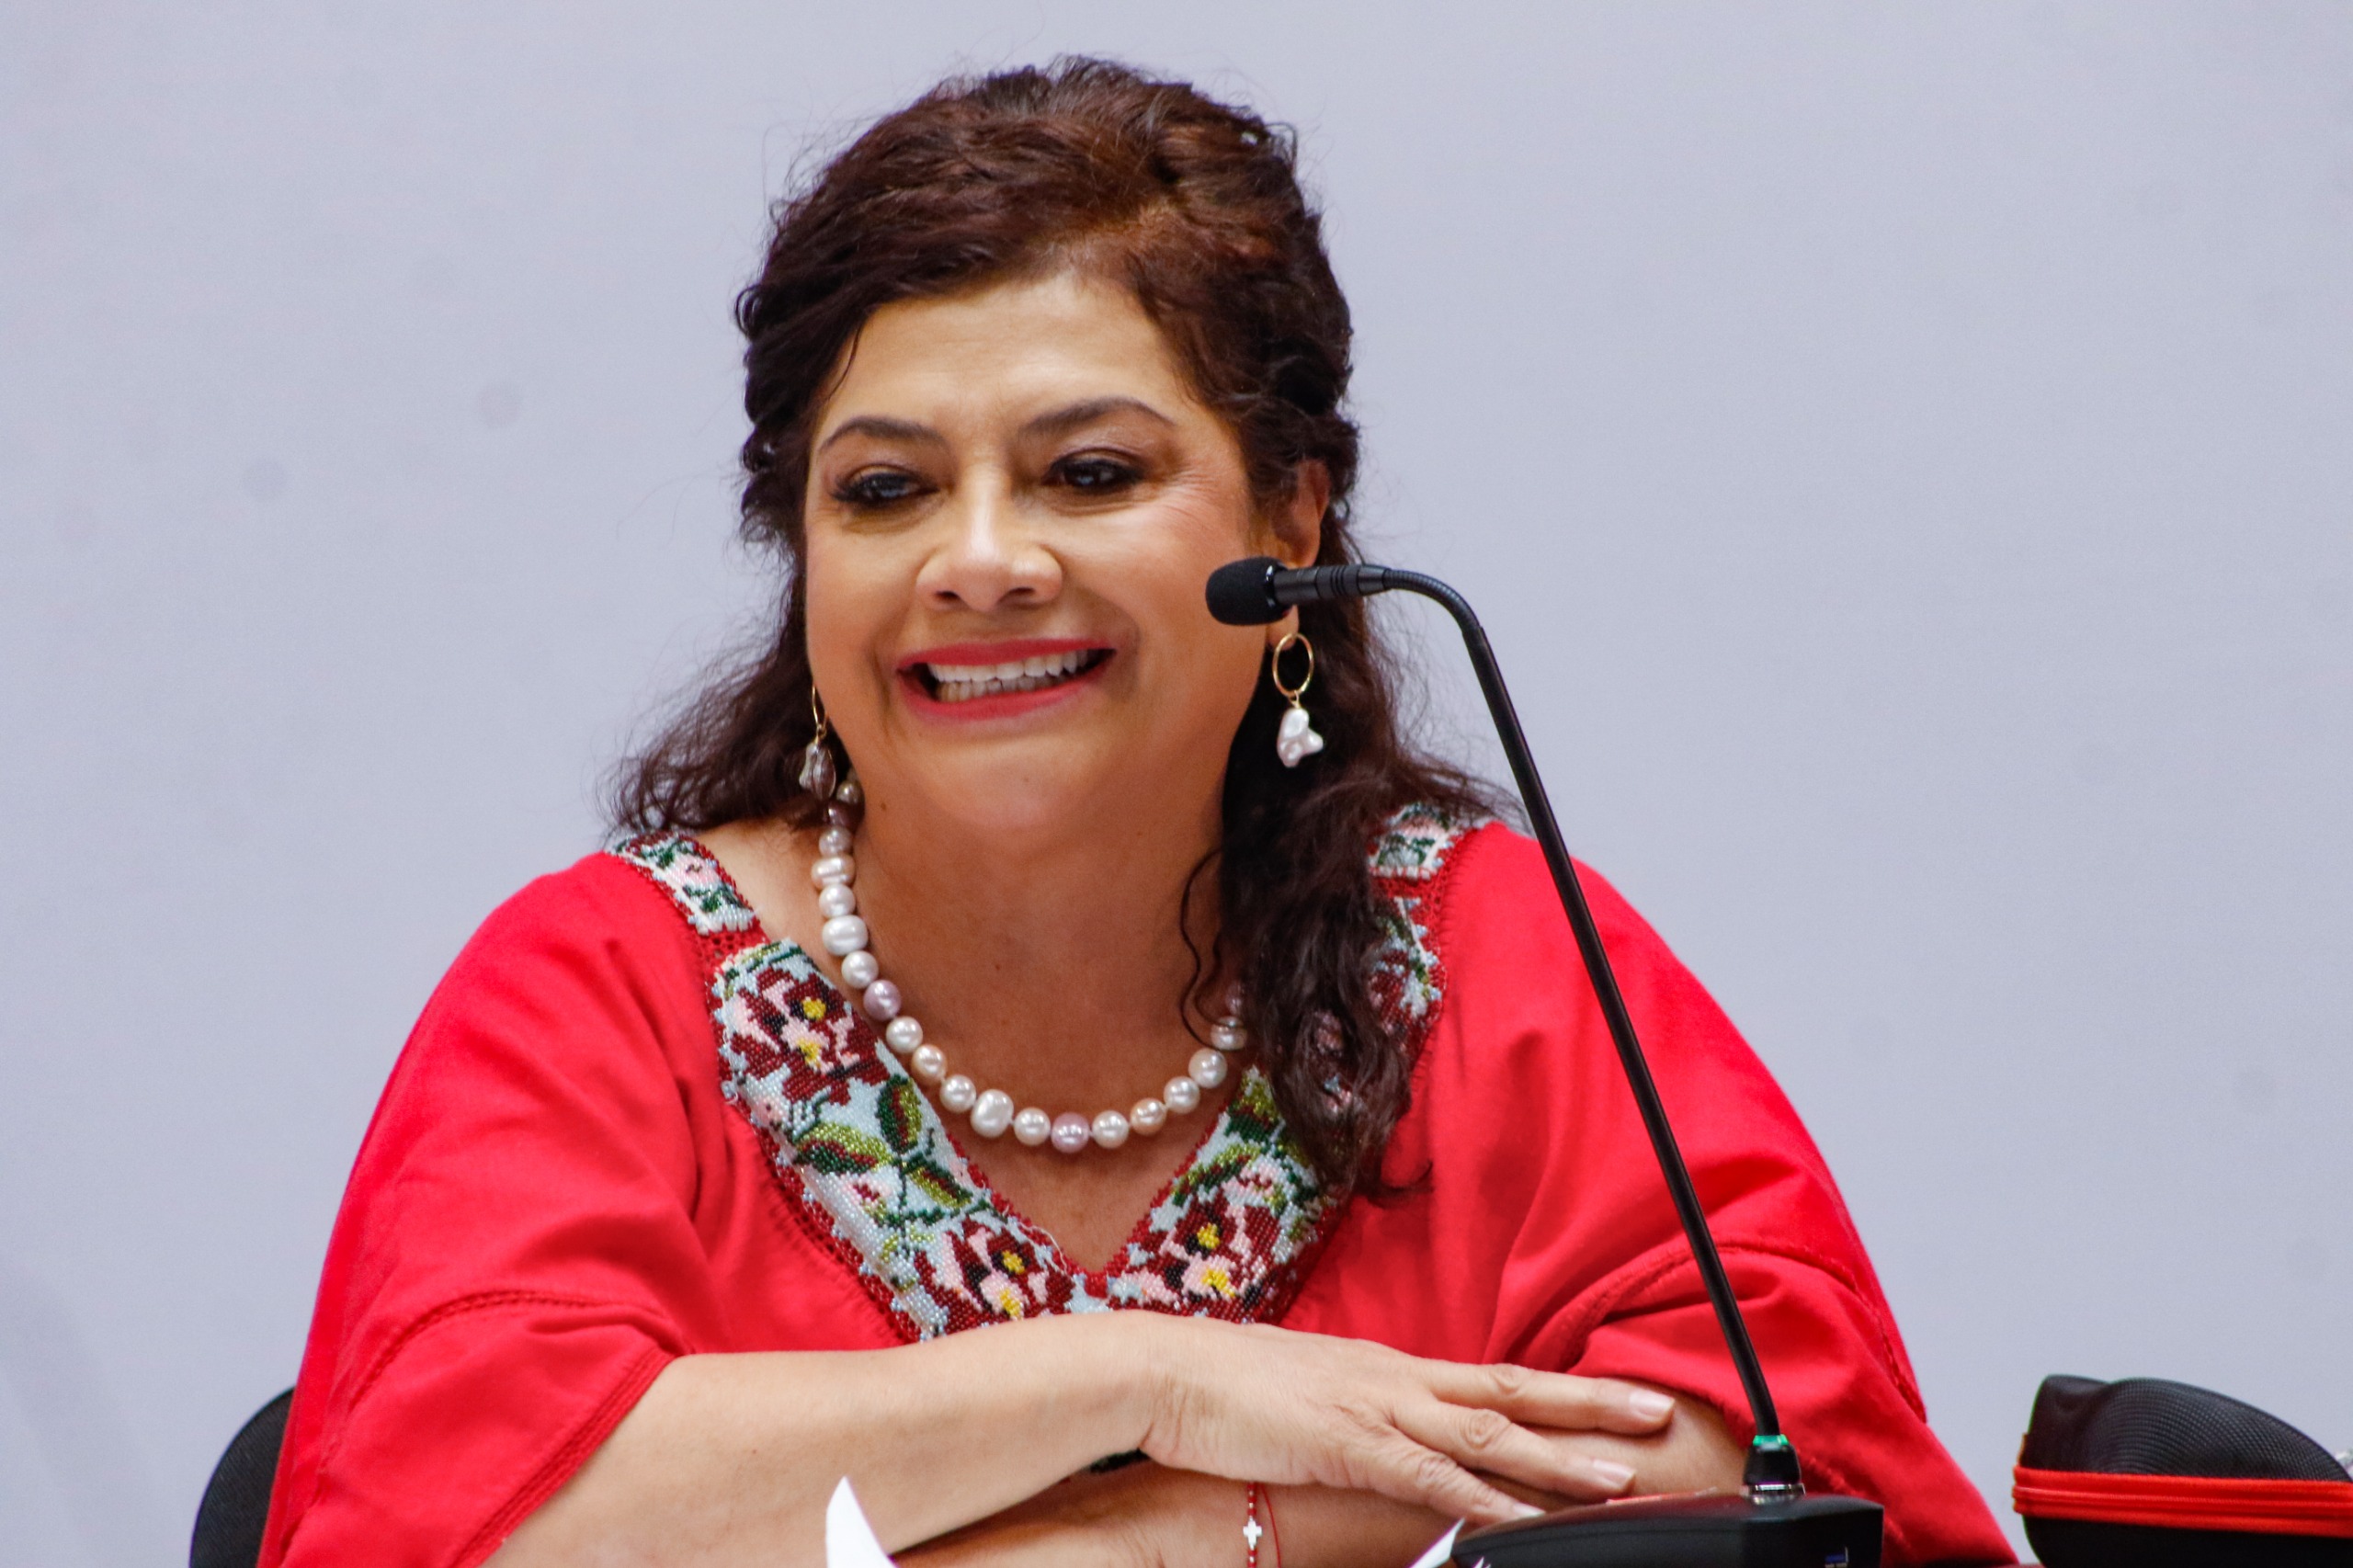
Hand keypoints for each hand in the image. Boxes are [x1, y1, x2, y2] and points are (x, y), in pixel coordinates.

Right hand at [1134, 1318, 1676, 1526]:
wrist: (1165, 1371)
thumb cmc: (1226, 1386)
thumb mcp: (1310, 1395)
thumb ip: (1360, 1413)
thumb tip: (1389, 1433)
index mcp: (1391, 1366)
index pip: (1493, 1377)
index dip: (1559, 1391)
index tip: (1617, 1399)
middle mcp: (1398, 1377)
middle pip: (1512, 1389)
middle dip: (1589, 1404)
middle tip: (1658, 1411)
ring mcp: (1377, 1407)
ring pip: (1489, 1431)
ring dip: (1557, 1456)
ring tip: (1619, 1474)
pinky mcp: (1349, 1444)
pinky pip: (1432, 1475)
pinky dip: (1485, 1498)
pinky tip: (1525, 1519)